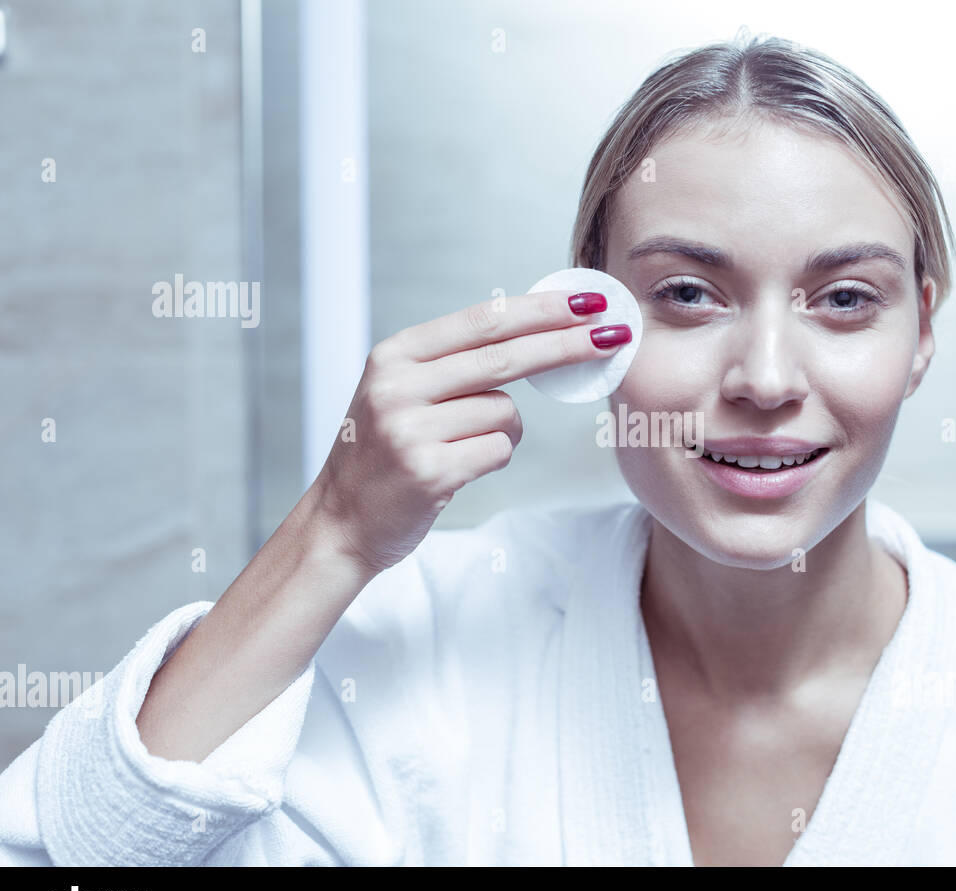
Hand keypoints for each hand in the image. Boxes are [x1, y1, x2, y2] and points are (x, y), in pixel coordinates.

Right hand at [308, 290, 624, 574]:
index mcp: (394, 355)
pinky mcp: (429, 471)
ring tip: (461, 447)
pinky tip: (458, 469)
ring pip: (507, 412)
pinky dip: (493, 459)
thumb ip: (455, 364)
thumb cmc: (385, 455)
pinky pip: (499, 451)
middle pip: (506, 356)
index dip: (541, 309)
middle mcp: (398, 386)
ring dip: (505, 430)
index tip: (586, 301)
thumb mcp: (402, 391)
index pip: (484, 321)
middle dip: (568, 345)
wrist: (341, 523)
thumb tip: (540, 333)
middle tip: (615, 335)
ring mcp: (411, 429)